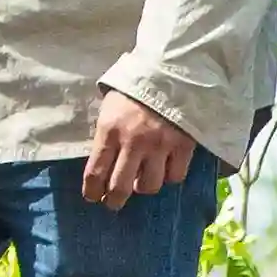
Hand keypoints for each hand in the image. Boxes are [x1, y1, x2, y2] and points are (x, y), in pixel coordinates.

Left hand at [84, 88, 196, 207]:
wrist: (173, 72)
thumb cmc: (135, 89)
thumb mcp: (110, 106)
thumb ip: (106, 133)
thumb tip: (101, 158)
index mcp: (109, 131)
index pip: (95, 172)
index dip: (92, 191)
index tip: (92, 198)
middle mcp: (133, 143)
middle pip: (121, 186)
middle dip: (114, 200)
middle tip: (113, 204)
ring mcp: (160, 146)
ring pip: (150, 185)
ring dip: (144, 187)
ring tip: (142, 181)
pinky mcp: (184, 146)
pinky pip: (176, 175)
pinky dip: (170, 176)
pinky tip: (166, 170)